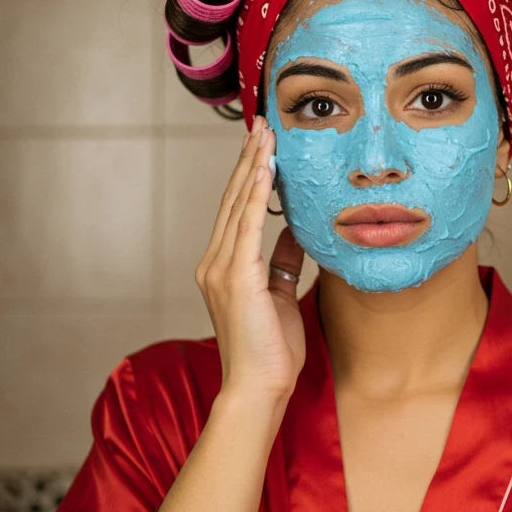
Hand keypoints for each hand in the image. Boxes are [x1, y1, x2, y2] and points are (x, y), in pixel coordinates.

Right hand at [195, 115, 305, 400]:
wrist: (259, 387)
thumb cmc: (271, 350)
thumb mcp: (281, 294)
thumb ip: (284, 260)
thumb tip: (296, 229)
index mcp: (223, 268)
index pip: (235, 210)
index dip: (248, 175)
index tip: (263, 145)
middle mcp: (214, 263)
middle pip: (231, 199)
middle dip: (248, 159)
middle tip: (263, 124)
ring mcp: (220, 269)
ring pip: (236, 204)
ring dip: (253, 165)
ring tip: (266, 134)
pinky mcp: (236, 277)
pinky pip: (246, 225)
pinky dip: (255, 193)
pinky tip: (267, 168)